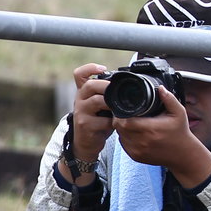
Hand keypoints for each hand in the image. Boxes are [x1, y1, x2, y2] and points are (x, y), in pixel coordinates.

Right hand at [64, 63, 115, 178]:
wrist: (86, 143)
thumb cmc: (98, 121)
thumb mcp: (101, 106)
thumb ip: (109, 95)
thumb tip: (131, 85)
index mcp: (84, 92)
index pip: (79, 74)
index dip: (90, 68)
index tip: (103, 68)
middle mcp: (80, 100)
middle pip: (89, 85)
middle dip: (106, 85)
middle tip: (118, 90)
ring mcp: (81, 112)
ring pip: (96, 101)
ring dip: (112, 104)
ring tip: (120, 108)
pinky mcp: (85, 125)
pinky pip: (102, 120)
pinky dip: (113, 122)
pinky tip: (118, 123)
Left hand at [112, 87, 210, 189]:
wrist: (183, 155)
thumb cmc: (180, 133)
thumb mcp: (179, 113)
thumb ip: (169, 99)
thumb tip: (160, 88)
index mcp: (151, 129)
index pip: (125, 121)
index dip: (121, 114)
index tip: (126, 108)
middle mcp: (143, 141)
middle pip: (119, 128)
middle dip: (120, 119)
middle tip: (126, 114)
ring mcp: (138, 150)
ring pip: (120, 136)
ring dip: (122, 128)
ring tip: (130, 122)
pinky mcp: (136, 156)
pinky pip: (123, 144)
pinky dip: (125, 137)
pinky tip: (133, 133)